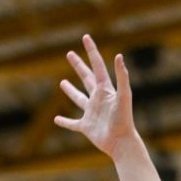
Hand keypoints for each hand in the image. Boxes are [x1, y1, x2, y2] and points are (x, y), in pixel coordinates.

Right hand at [55, 33, 135, 156]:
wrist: (122, 142)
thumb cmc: (124, 119)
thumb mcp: (124, 96)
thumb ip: (122, 77)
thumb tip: (119, 56)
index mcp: (105, 90)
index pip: (97, 66)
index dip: (91, 51)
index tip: (86, 37)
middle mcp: (98, 99)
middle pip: (86, 78)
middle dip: (78, 65)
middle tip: (69, 54)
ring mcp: (91, 113)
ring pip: (78, 99)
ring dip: (70, 91)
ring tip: (62, 82)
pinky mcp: (86, 127)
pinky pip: (72, 124)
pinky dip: (64, 122)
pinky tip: (56, 120)